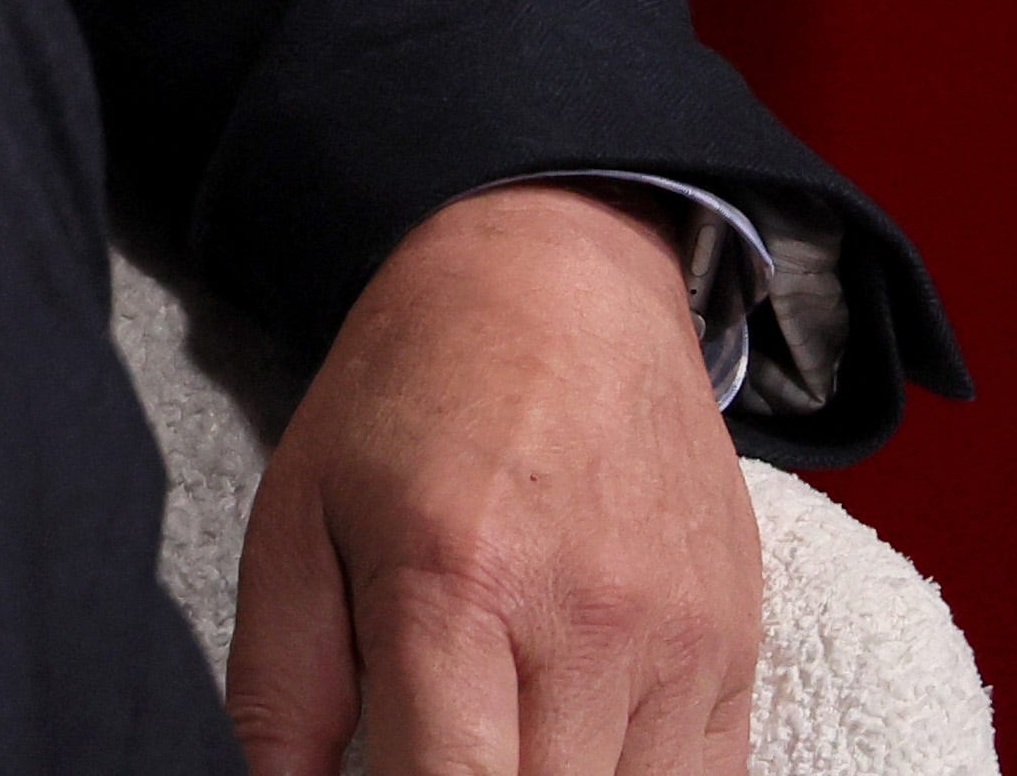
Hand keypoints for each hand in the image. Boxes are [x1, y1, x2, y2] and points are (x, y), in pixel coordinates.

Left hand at [226, 182, 761, 775]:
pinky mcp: (734, 652)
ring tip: (496, 729)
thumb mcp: (297, 519)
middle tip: (432, 742)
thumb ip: (282, 689)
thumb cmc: (412, 397)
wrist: (563, 286)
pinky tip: (570, 740)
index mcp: (453, 587)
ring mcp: (676, 645)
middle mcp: (584, 623)